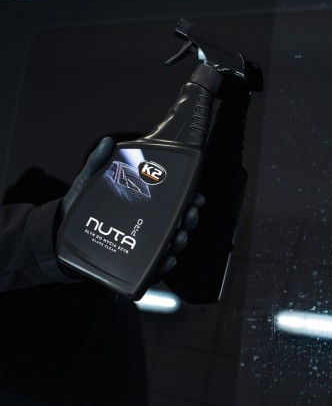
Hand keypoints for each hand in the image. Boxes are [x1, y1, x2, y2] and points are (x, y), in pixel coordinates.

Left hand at [60, 136, 203, 275]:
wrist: (61, 232)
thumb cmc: (79, 205)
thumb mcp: (89, 181)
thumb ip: (98, 162)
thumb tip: (108, 142)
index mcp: (145, 202)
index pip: (174, 198)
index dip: (189, 197)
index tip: (195, 197)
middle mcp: (149, 221)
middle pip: (179, 220)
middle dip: (189, 218)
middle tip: (188, 215)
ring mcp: (144, 241)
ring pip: (172, 242)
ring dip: (180, 240)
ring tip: (178, 238)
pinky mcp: (135, 259)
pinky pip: (156, 263)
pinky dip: (165, 263)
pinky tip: (167, 259)